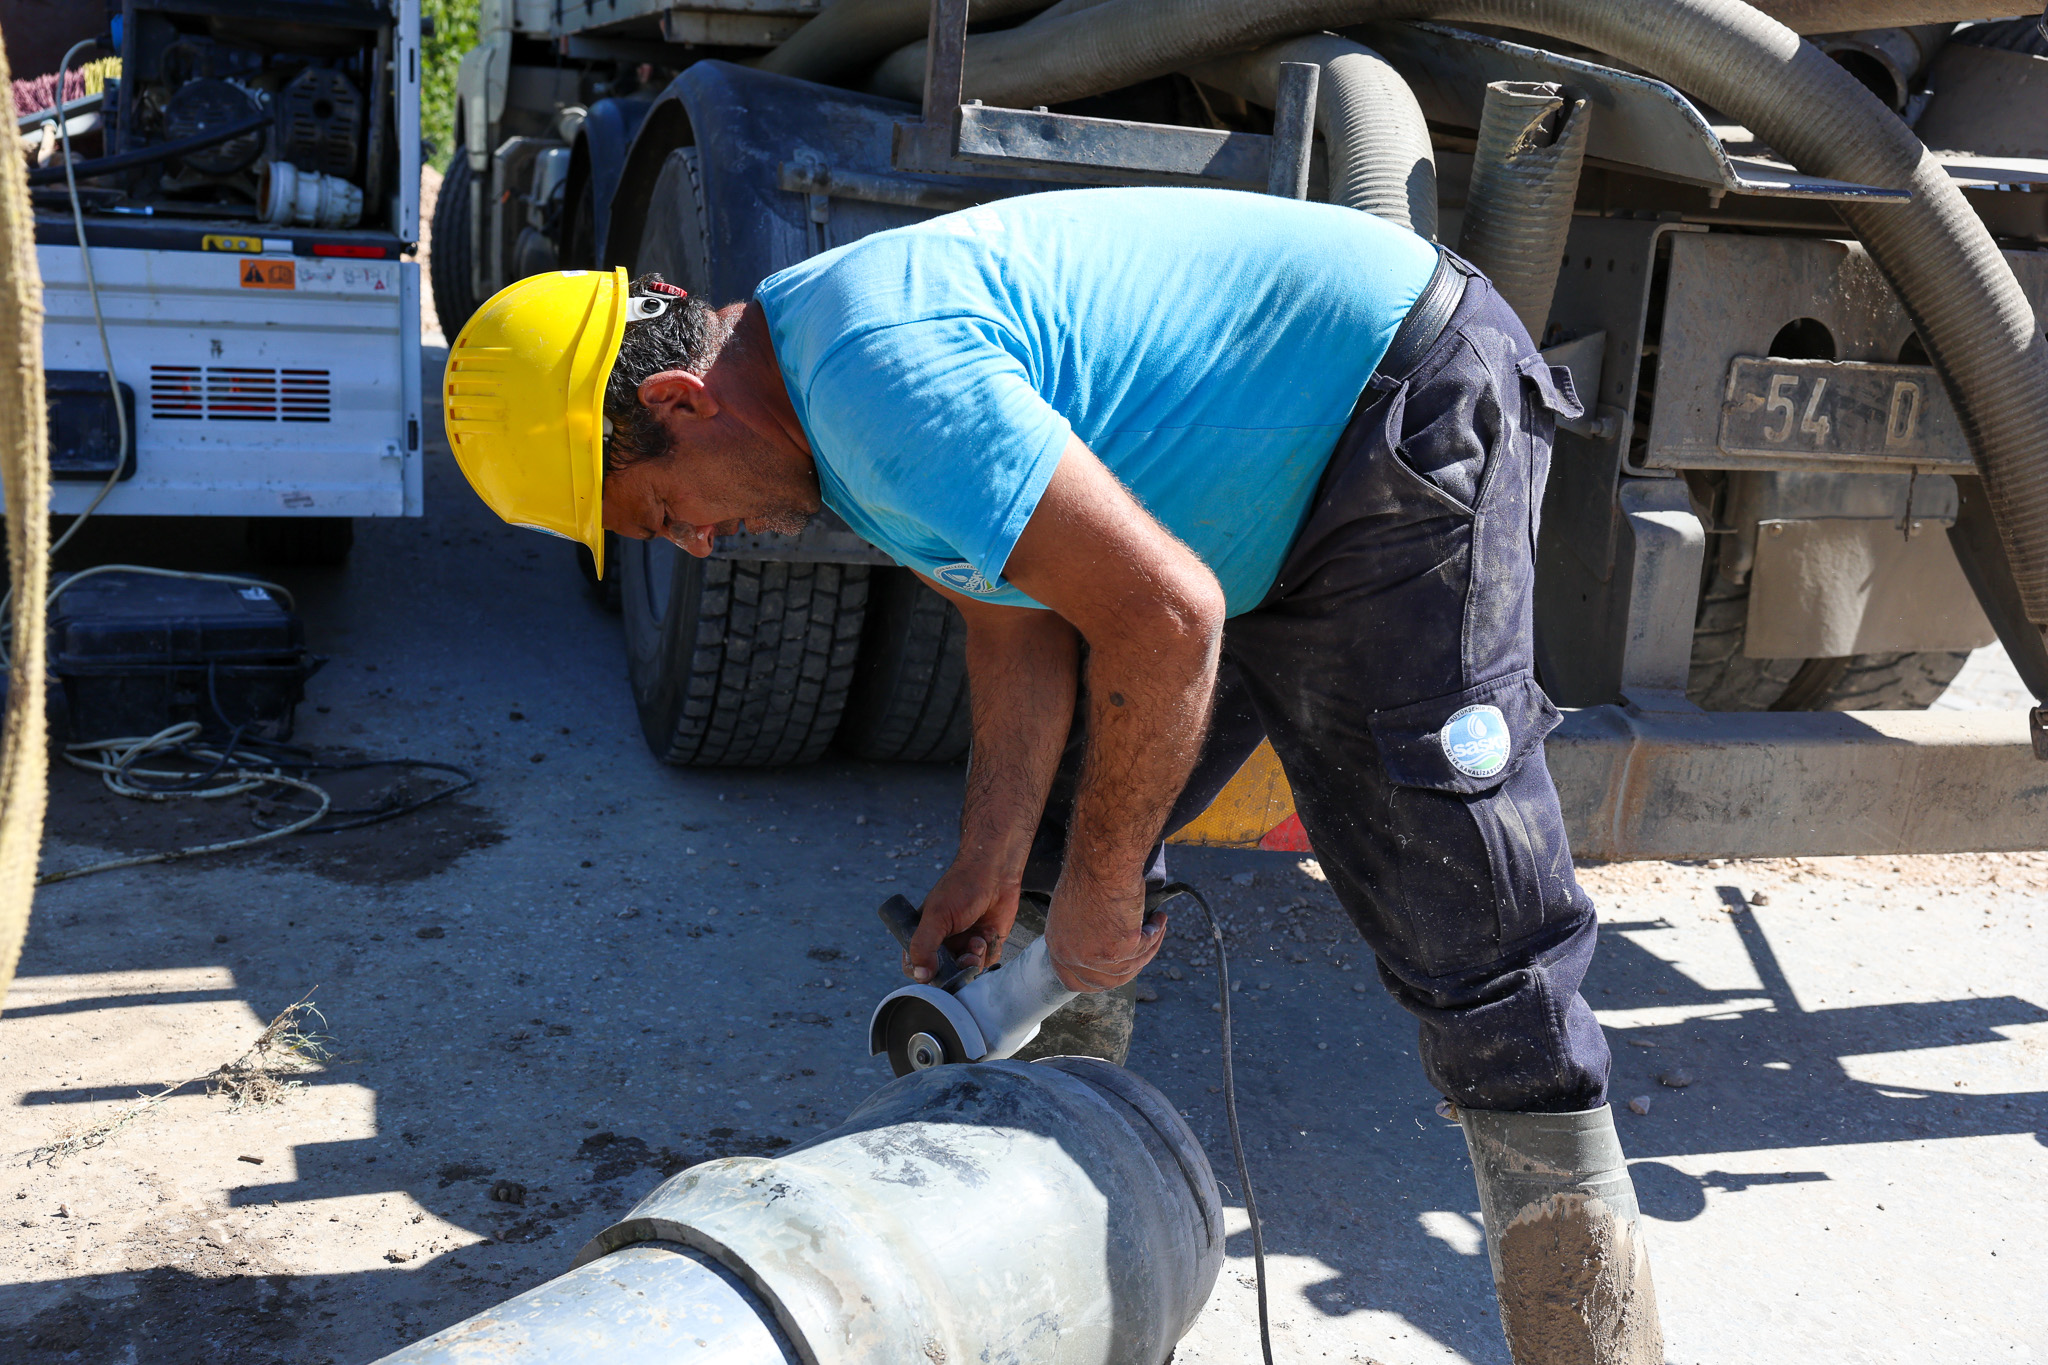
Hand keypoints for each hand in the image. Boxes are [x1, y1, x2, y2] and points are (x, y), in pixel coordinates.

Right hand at [904, 859, 1022, 981]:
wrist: (995, 873)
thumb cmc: (962, 886)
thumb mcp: (937, 916)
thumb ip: (924, 946)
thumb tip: (920, 976)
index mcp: (924, 934)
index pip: (915, 966)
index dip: (926, 974)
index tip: (938, 969)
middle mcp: (944, 943)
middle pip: (945, 974)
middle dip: (957, 968)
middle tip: (967, 955)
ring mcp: (965, 944)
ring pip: (968, 971)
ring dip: (976, 959)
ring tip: (979, 939)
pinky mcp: (986, 943)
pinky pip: (987, 962)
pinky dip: (990, 951)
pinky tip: (989, 933)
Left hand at [1044, 875, 1166, 990]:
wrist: (1102, 862)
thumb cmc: (1089, 873)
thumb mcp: (1073, 910)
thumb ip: (1082, 933)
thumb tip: (1100, 945)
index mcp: (1057, 945)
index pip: (1072, 981)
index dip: (1095, 982)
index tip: (1113, 972)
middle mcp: (1073, 956)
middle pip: (1106, 981)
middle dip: (1129, 968)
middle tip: (1143, 952)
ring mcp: (1096, 956)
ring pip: (1130, 965)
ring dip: (1148, 947)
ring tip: (1157, 925)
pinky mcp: (1120, 949)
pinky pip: (1144, 947)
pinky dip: (1155, 934)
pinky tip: (1160, 919)